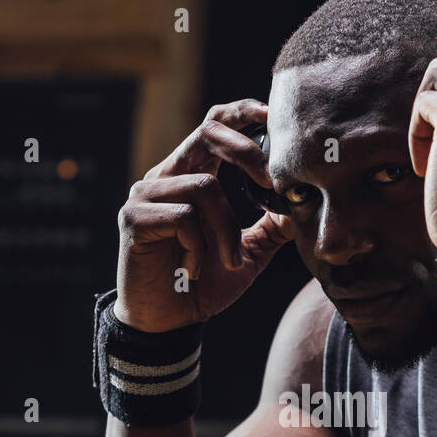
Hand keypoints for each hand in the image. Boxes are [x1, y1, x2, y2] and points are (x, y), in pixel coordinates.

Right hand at [115, 100, 294, 332]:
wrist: (168, 323)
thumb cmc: (203, 284)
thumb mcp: (248, 253)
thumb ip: (271, 228)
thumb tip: (303, 204)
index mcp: (193, 175)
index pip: (215, 125)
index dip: (243, 113)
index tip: (274, 118)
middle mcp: (167, 175)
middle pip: (208, 132)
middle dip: (246, 152)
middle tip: (270, 183)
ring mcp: (146, 194)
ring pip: (204, 187)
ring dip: (227, 229)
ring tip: (229, 260)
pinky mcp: (134, 218)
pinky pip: (182, 216)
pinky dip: (199, 245)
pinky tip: (193, 269)